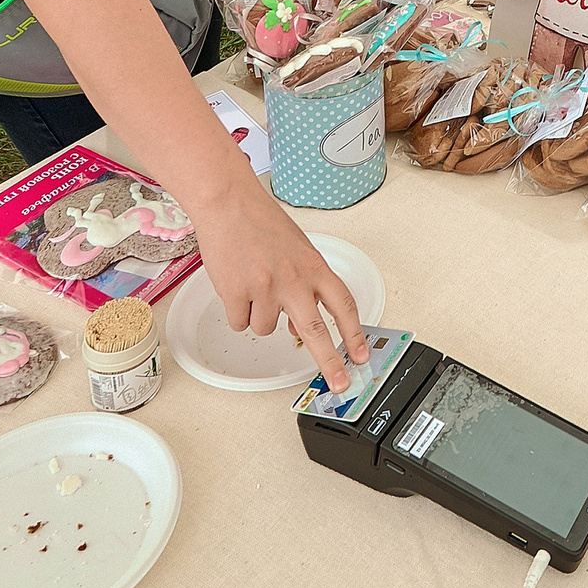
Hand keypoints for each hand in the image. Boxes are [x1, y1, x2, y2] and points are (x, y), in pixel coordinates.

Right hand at [199, 176, 368, 391]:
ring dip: (260, 316)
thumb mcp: (296, 250)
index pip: (344, 304)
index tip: (360, 356)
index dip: (355, 334)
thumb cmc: (261, 222)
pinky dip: (237, 312)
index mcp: (314, 266)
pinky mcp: (236, 293)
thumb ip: (304, 286)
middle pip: (316, 331)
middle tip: (339, 383)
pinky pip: (240, 323)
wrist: (228, 203)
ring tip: (252, 285)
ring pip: (267, 330)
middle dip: (330, 363)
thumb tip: (298, 330)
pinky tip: (236, 285)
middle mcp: (294, 279)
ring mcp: (265, 288)